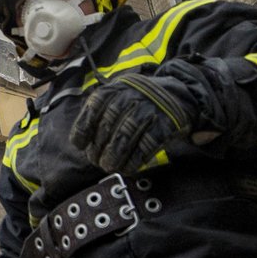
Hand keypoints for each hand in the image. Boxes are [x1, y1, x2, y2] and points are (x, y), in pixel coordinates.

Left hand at [72, 70, 197, 174]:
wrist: (175, 94)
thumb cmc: (138, 101)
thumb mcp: (117, 95)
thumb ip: (99, 112)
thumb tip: (81, 141)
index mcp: (113, 90)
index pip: (91, 111)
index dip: (82, 131)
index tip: (80, 146)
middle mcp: (129, 98)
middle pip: (106, 128)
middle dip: (98, 149)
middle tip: (96, 161)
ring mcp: (147, 111)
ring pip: (124, 138)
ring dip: (114, 157)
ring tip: (109, 166)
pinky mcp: (163, 125)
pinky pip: (145, 147)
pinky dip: (134, 160)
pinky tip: (128, 168)